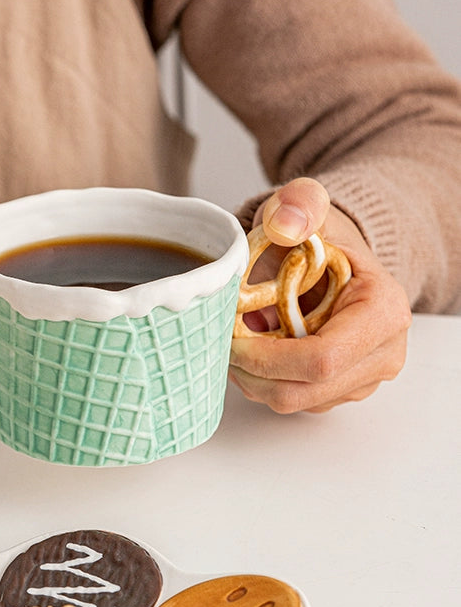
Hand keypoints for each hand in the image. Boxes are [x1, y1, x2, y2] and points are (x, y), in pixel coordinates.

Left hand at [228, 178, 410, 411]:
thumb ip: (298, 204)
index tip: (231, 337)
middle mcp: (384, 353)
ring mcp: (364, 378)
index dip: (267, 357)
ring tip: (239, 337)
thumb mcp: (305, 207)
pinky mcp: (341, 391)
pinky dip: (263, 380)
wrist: (336, 258)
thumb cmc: (320, 237)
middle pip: (304, 391)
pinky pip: (293, 401)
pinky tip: (255, 347)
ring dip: (253, 377)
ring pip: (294, 401)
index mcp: (383, 312)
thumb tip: (285, 225)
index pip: (322, 359)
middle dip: (252, 372)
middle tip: (222, 341)